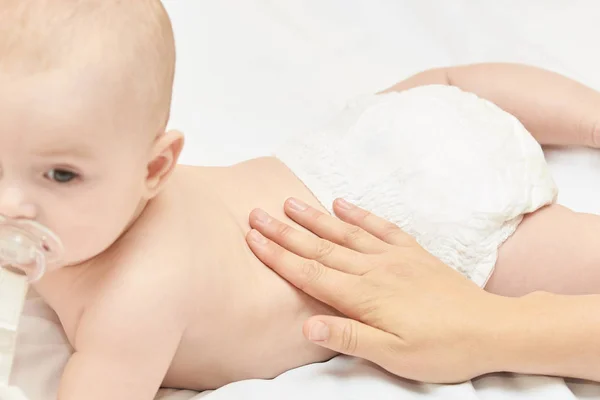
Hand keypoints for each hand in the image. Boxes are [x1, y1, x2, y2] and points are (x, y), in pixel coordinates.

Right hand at [246, 198, 510, 382]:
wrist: (491, 328)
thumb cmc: (442, 349)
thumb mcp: (394, 354)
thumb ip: (349, 336)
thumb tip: (306, 326)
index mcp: (364, 296)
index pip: (310, 272)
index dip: (278, 255)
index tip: (253, 239)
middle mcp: (373, 269)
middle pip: (320, 247)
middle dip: (285, 231)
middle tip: (257, 213)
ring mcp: (393, 257)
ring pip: (344, 233)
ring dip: (314, 217)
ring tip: (289, 202)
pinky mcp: (411, 252)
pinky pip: (380, 227)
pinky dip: (358, 215)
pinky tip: (341, 204)